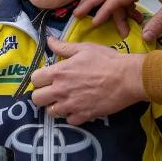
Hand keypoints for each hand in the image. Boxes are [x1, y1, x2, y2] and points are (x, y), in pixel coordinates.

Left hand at [30, 39, 145, 124]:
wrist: (127, 78)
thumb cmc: (106, 60)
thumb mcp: (84, 48)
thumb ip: (63, 47)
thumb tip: (49, 40)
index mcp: (59, 72)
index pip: (34, 79)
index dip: (40, 78)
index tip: (48, 77)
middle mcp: (60, 90)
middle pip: (36, 99)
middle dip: (43, 94)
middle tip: (54, 90)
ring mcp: (71, 105)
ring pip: (51, 112)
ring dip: (56, 106)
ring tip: (66, 99)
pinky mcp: (83, 116)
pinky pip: (69, 120)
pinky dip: (72, 115)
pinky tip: (79, 107)